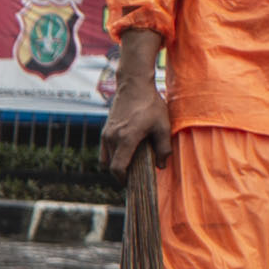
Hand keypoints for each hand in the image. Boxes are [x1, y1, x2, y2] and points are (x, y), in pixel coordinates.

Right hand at [102, 65, 168, 179]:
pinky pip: (104, 150)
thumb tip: (161, 166)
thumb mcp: (163, 126)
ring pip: (106, 159)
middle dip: (121, 173)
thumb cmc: (150, 104)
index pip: (118, 168)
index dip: (123, 179)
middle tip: (134, 174)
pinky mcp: (105, 130)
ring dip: (115, 164)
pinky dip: (111, 155)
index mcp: (126, 139)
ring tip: (129, 163)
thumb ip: (164, 148)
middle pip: (111, 166)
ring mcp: (106, 133)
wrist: (134, 85)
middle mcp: (112, 138)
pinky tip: (123, 152)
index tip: (130, 182)